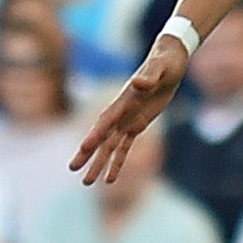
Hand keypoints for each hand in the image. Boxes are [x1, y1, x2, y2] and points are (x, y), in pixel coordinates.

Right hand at [68, 30, 191, 188]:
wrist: (169, 59)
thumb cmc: (165, 61)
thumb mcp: (160, 68)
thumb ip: (149, 77)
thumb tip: (140, 83)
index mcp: (124, 100)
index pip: (107, 120)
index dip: (96, 134)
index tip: (84, 148)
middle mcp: (121, 112)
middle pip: (101, 137)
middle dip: (88, 153)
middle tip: (72, 168)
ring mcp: (128, 119)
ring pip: (110, 146)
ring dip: (99, 163)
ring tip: (87, 182)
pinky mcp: (138, 124)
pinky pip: (125, 146)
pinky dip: (118, 162)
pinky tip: (110, 178)